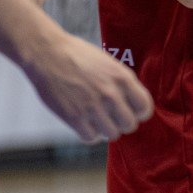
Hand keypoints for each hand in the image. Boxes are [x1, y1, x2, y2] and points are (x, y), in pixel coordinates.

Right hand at [21, 33, 154, 143]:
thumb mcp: (108, 63)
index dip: (139, 112)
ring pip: (112, 134)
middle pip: (130, 125)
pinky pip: (91, 138)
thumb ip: (121, 82)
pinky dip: (90, 134)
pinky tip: (85, 124)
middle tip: (114, 118)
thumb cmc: (78, 55)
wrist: (48, 54)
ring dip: (106, 129)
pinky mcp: (74, 117)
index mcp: (122, 78)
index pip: (144, 107)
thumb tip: (132, 102)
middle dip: (123, 123)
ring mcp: (93, 107)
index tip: (132, 112)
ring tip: (98, 120)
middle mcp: (111, 94)